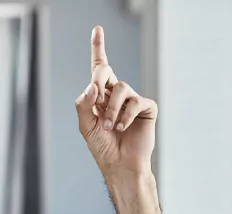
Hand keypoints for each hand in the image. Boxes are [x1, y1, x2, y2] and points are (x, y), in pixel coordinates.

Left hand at [75, 25, 157, 176]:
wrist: (120, 165)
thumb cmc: (102, 147)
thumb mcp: (86, 125)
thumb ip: (84, 104)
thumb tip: (92, 85)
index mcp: (100, 96)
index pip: (99, 68)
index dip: (98, 47)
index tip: (98, 29)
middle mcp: (116, 94)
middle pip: (106, 72)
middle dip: (99, 80)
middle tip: (97, 95)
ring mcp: (132, 100)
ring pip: (121, 88)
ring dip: (111, 109)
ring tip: (110, 127)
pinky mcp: (146, 109)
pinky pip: (135, 102)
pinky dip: (126, 116)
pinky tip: (122, 128)